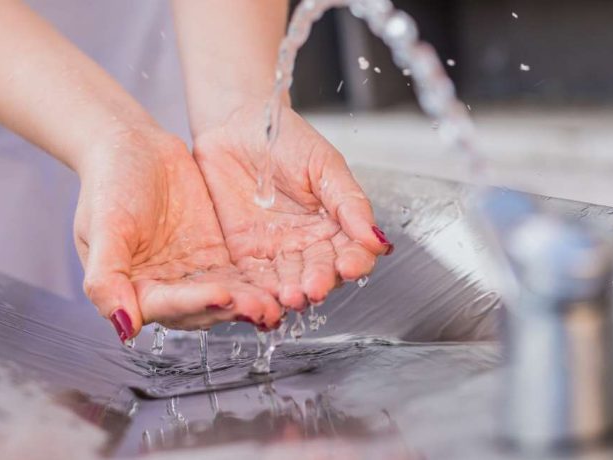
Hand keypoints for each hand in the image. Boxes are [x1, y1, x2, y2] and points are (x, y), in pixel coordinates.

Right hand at [73, 128, 282, 340]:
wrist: (133, 145)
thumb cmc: (108, 182)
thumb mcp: (101, 226)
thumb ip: (105, 277)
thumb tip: (122, 325)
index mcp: (133, 288)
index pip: (167, 306)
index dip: (194, 303)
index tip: (221, 295)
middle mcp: (165, 288)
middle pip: (202, 308)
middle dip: (232, 309)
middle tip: (263, 308)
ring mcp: (193, 273)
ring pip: (225, 296)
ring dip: (249, 302)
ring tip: (276, 304)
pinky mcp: (216, 256)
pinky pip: (240, 275)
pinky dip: (258, 283)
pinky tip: (280, 286)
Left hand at [192, 105, 393, 310]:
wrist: (235, 123)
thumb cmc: (284, 138)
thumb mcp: (324, 164)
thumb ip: (349, 202)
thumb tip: (377, 238)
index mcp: (335, 223)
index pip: (352, 251)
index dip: (354, 262)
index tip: (350, 267)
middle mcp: (308, 242)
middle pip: (320, 272)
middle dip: (319, 282)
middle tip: (314, 288)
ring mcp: (276, 250)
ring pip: (289, 280)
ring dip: (290, 293)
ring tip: (290, 297)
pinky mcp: (244, 252)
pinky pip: (253, 278)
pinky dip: (258, 292)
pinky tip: (264, 301)